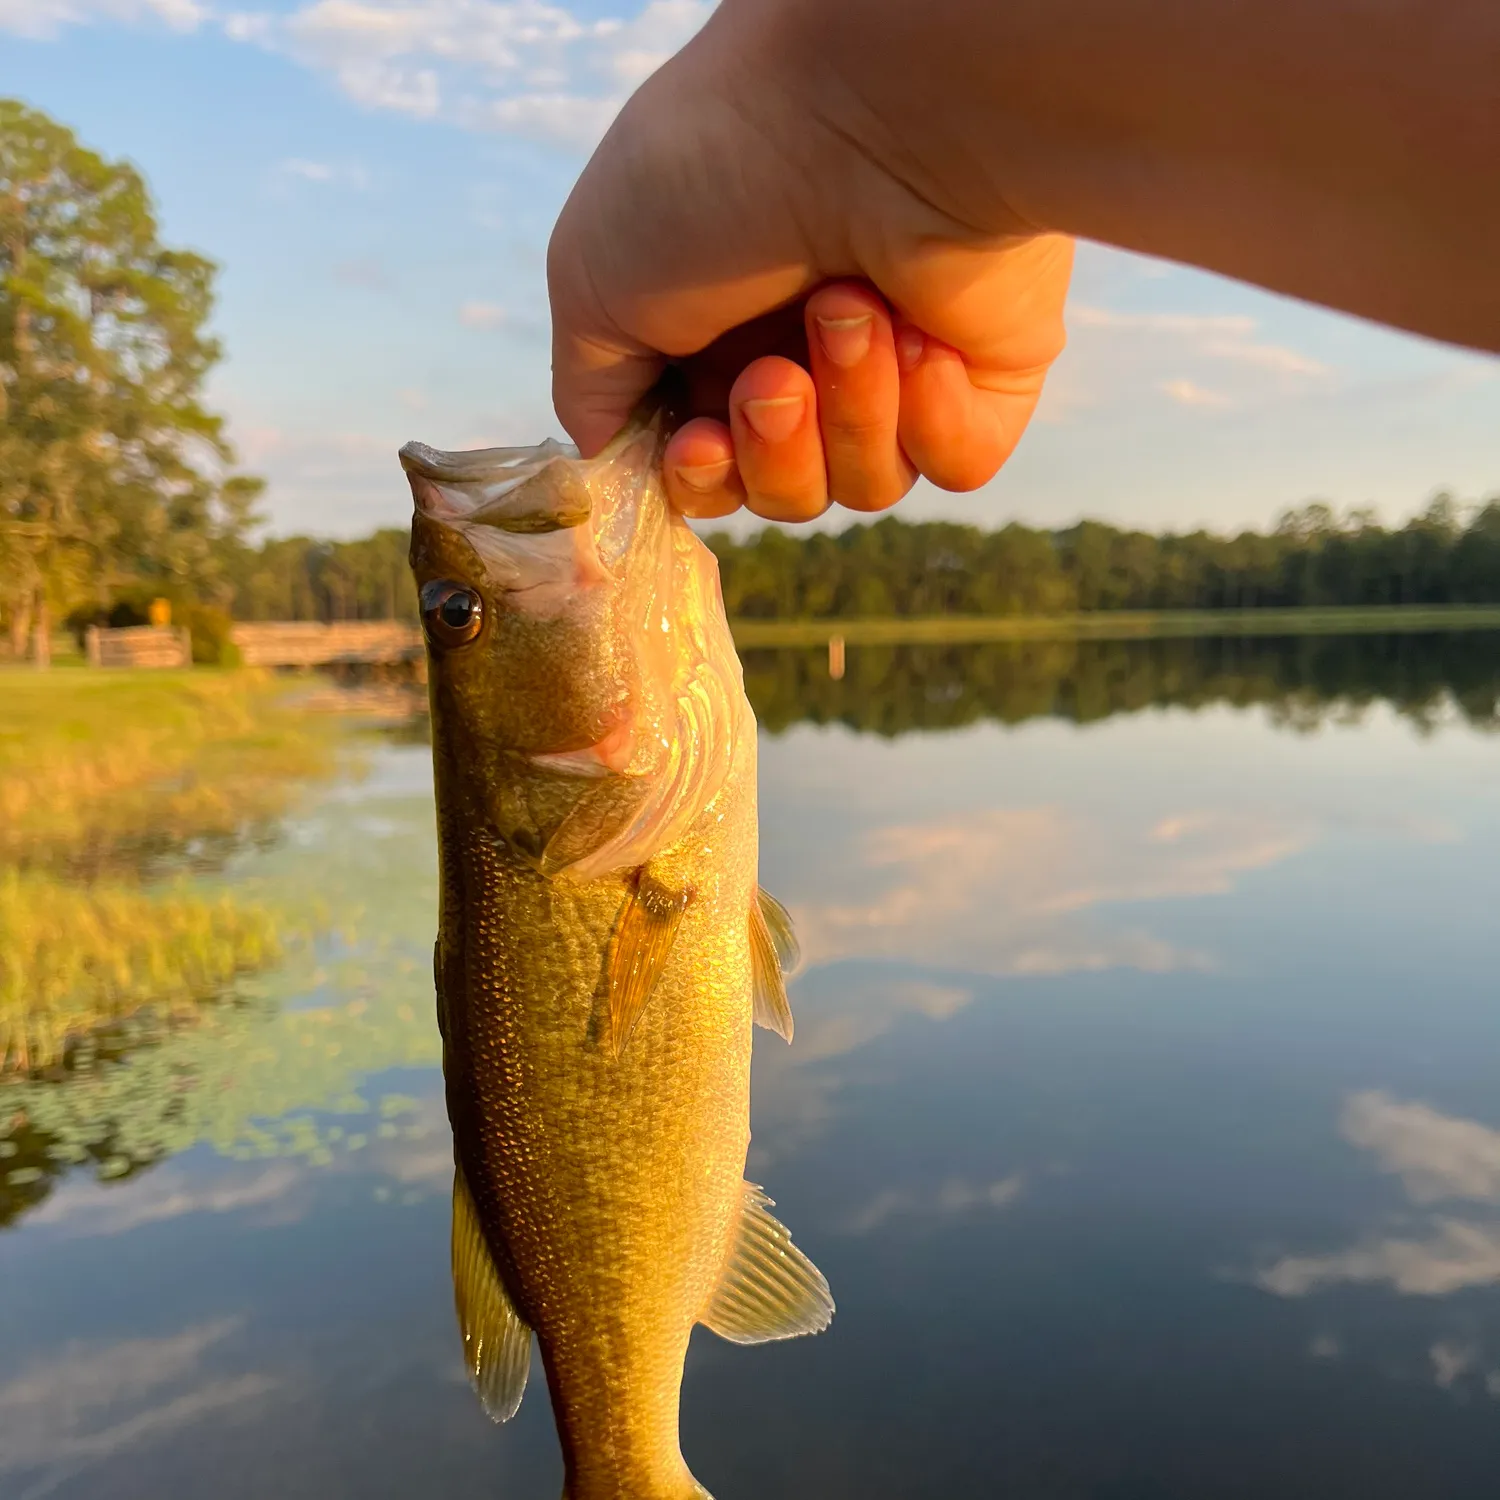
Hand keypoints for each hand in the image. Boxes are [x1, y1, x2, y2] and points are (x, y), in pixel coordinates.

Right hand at [547, 0, 1073, 522]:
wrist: (868, 103)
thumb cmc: (714, 171)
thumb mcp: (592, 280)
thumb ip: (591, 391)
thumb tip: (615, 459)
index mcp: (719, 338)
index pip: (710, 469)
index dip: (701, 479)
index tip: (698, 444)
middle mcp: (808, 356)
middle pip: (783, 493)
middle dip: (772, 451)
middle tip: (776, 376)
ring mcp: (902, 368)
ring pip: (867, 487)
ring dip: (845, 413)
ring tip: (847, 310)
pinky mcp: (986, 373)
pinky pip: (955, 466)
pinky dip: (930, 421)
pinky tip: (919, 342)